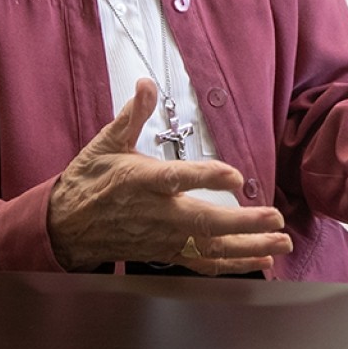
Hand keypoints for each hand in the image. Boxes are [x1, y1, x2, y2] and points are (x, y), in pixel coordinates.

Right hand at [47, 80, 291, 273]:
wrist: (66, 227)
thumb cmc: (90, 181)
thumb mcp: (106, 143)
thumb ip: (133, 115)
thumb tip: (147, 83)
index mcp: (142, 181)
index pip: (179, 179)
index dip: (208, 178)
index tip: (236, 176)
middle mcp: (156, 213)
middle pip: (203, 222)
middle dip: (243, 223)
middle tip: (276, 219)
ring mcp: (163, 238)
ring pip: (209, 248)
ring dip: (248, 247)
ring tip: (281, 242)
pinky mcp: (166, 253)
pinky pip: (202, 263)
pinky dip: (233, 265)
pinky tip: (261, 261)